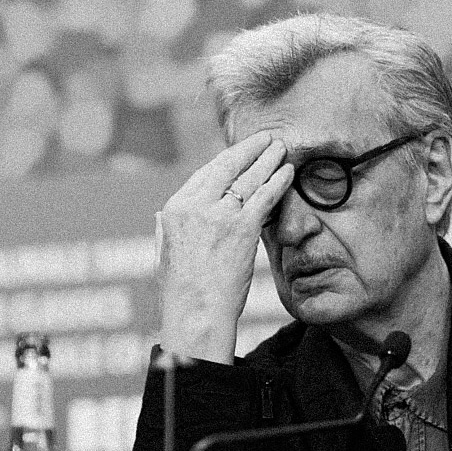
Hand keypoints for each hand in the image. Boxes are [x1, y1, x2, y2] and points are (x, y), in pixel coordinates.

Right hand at [156, 131, 293, 363]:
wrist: (195, 312)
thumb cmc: (181, 291)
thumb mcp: (164, 252)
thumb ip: (165, 229)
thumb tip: (163, 216)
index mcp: (174, 209)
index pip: (205, 174)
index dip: (227, 160)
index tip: (240, 154)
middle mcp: (195, 205)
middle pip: (227, 166)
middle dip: (250, 149)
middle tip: (266, 138)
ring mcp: (219, 214)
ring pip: (249, 177)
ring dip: (269, 159)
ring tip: (281, 148)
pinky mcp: (242, 227)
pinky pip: (265, 196)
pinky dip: (278, 180)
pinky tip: (288, 171)